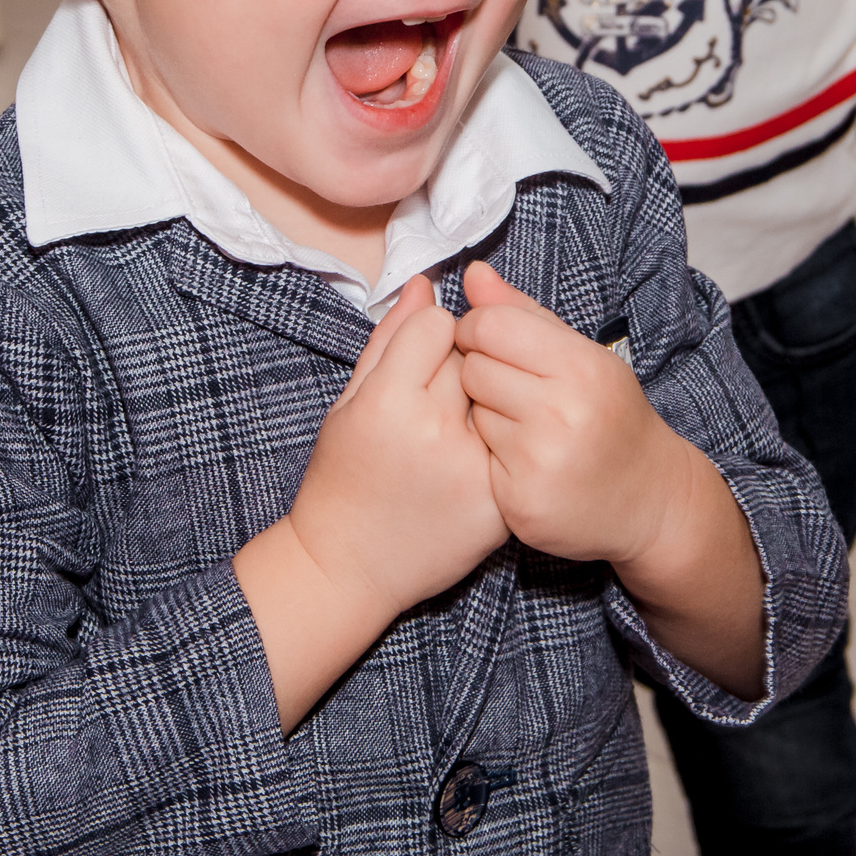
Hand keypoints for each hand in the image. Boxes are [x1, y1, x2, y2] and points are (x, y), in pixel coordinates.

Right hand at [286, 275, 507, 618]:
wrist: (351, 569)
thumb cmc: (341, 481)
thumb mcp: (348, 404)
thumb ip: (389, 341)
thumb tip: (427, 286)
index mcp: (389, 405)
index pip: (438, 326)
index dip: (428, 337)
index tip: (416, 361)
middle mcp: (436, 435)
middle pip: (474, 357)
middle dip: (458, 365)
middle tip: (433, 401)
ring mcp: (474, 472)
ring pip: (500, 397)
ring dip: (484, 401)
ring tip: (449, 433)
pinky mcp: (499, 503)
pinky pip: (514, 443)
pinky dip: (499, 443)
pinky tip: (465, 463)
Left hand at [452, 261, 689, 565]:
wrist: (648, 500)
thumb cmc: (610, 417)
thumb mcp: (582, 356)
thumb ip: (522, 313)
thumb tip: (474, 272)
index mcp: (582, 368)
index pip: (491, 325)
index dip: (478, 329)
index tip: (489, 341)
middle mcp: (564, 412)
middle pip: (474, 368)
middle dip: (482, 372)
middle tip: (512, 389)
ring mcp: (541, 460)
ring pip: (470, 411)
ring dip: (485, 414)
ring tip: (522, 425)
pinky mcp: (521, 500)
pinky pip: (476, 456)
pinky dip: (490, 455)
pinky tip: (521, 459)